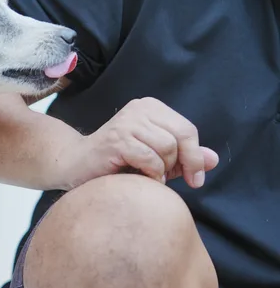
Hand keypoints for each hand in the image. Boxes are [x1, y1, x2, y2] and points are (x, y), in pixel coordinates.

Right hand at [63, 97, 218, 189]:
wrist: (74, 166)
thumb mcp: (156, 159)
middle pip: (182, 135)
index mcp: (150, 108)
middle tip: (171, 180)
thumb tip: (213, 159)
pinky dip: (150, 174)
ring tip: (148, 177)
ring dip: (162, 170)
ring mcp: (126, 123)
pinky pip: (150, 159)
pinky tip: (139, 179)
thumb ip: (184, 157)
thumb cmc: (115, 164)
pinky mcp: (115, 140)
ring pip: (167, 148)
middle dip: (184, 163)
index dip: (195, 156)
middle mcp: (139, 109)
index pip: (188, 129)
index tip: (195, 179)